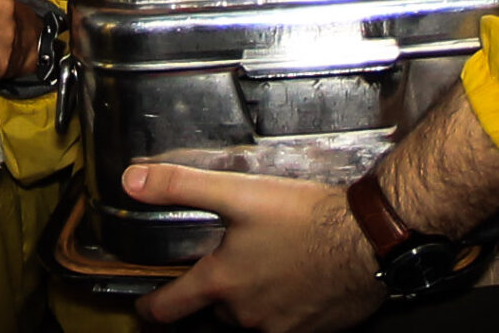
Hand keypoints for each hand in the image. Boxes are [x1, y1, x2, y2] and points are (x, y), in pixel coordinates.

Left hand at [124, 164, 383, 331]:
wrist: (368, 240)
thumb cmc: (304, 217)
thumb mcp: (239, 192)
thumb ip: (182, 186)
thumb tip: (130, 180)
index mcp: (222, 282)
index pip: (170, 306)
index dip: (152, 307)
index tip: (146, 306)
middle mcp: (245, 314)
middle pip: (216, 311)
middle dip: (216, 294)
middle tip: (227, 269)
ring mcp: (278, 327)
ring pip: (251, 319)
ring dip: (251, 300)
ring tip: (267, 269)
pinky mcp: (310, 332)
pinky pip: (285, 325)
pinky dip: (284, 308)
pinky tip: (297, 282)